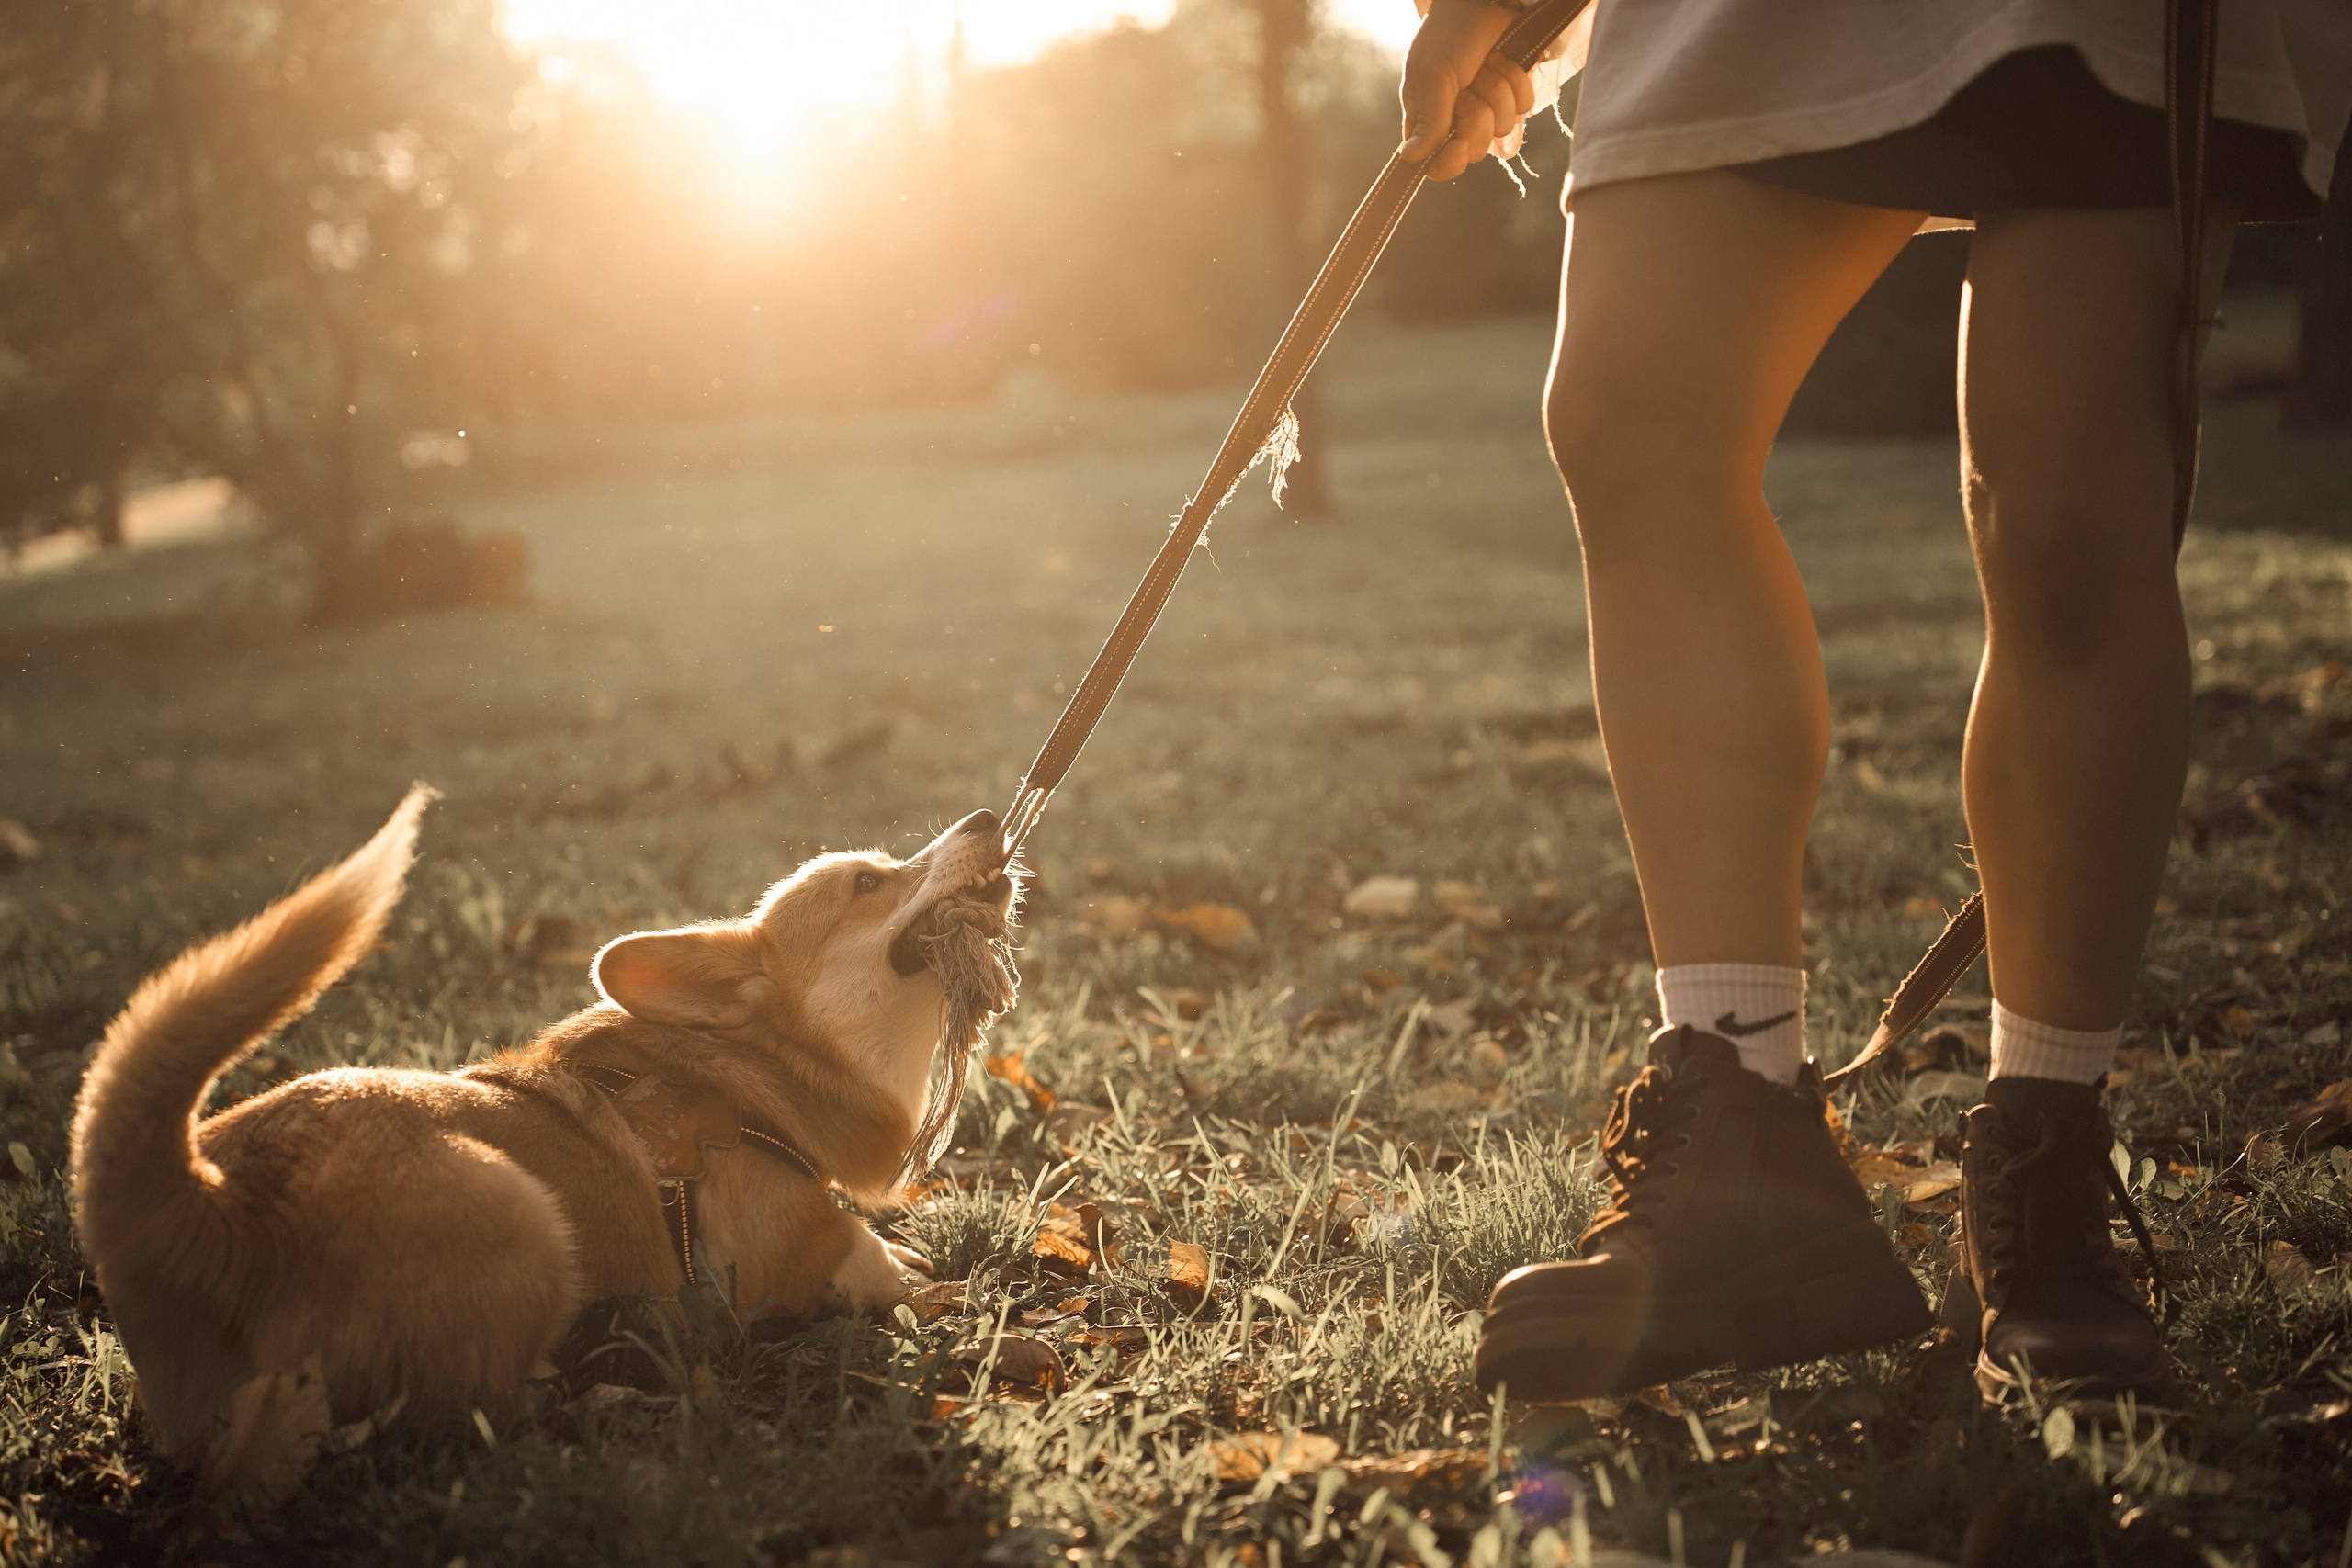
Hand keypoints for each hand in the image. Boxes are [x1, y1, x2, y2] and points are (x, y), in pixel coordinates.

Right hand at [1400, 0, 1538, 181]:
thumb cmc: (1451, 33)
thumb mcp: (1434, 76)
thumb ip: (1429, 121)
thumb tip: (1409, 159)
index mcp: (1427, 116)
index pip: (1434, 163)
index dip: (1447, 162)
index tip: (1457, 145)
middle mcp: (1455, 116)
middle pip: (1473, 150)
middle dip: (1477, 117)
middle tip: (1470, 85)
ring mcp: (1486, 105)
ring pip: (1501, 129)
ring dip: (1497, 92)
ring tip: (1487, 64)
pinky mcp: (1511, 92)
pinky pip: (1523, 109)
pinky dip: (1517, 82)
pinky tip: (1504, 59)